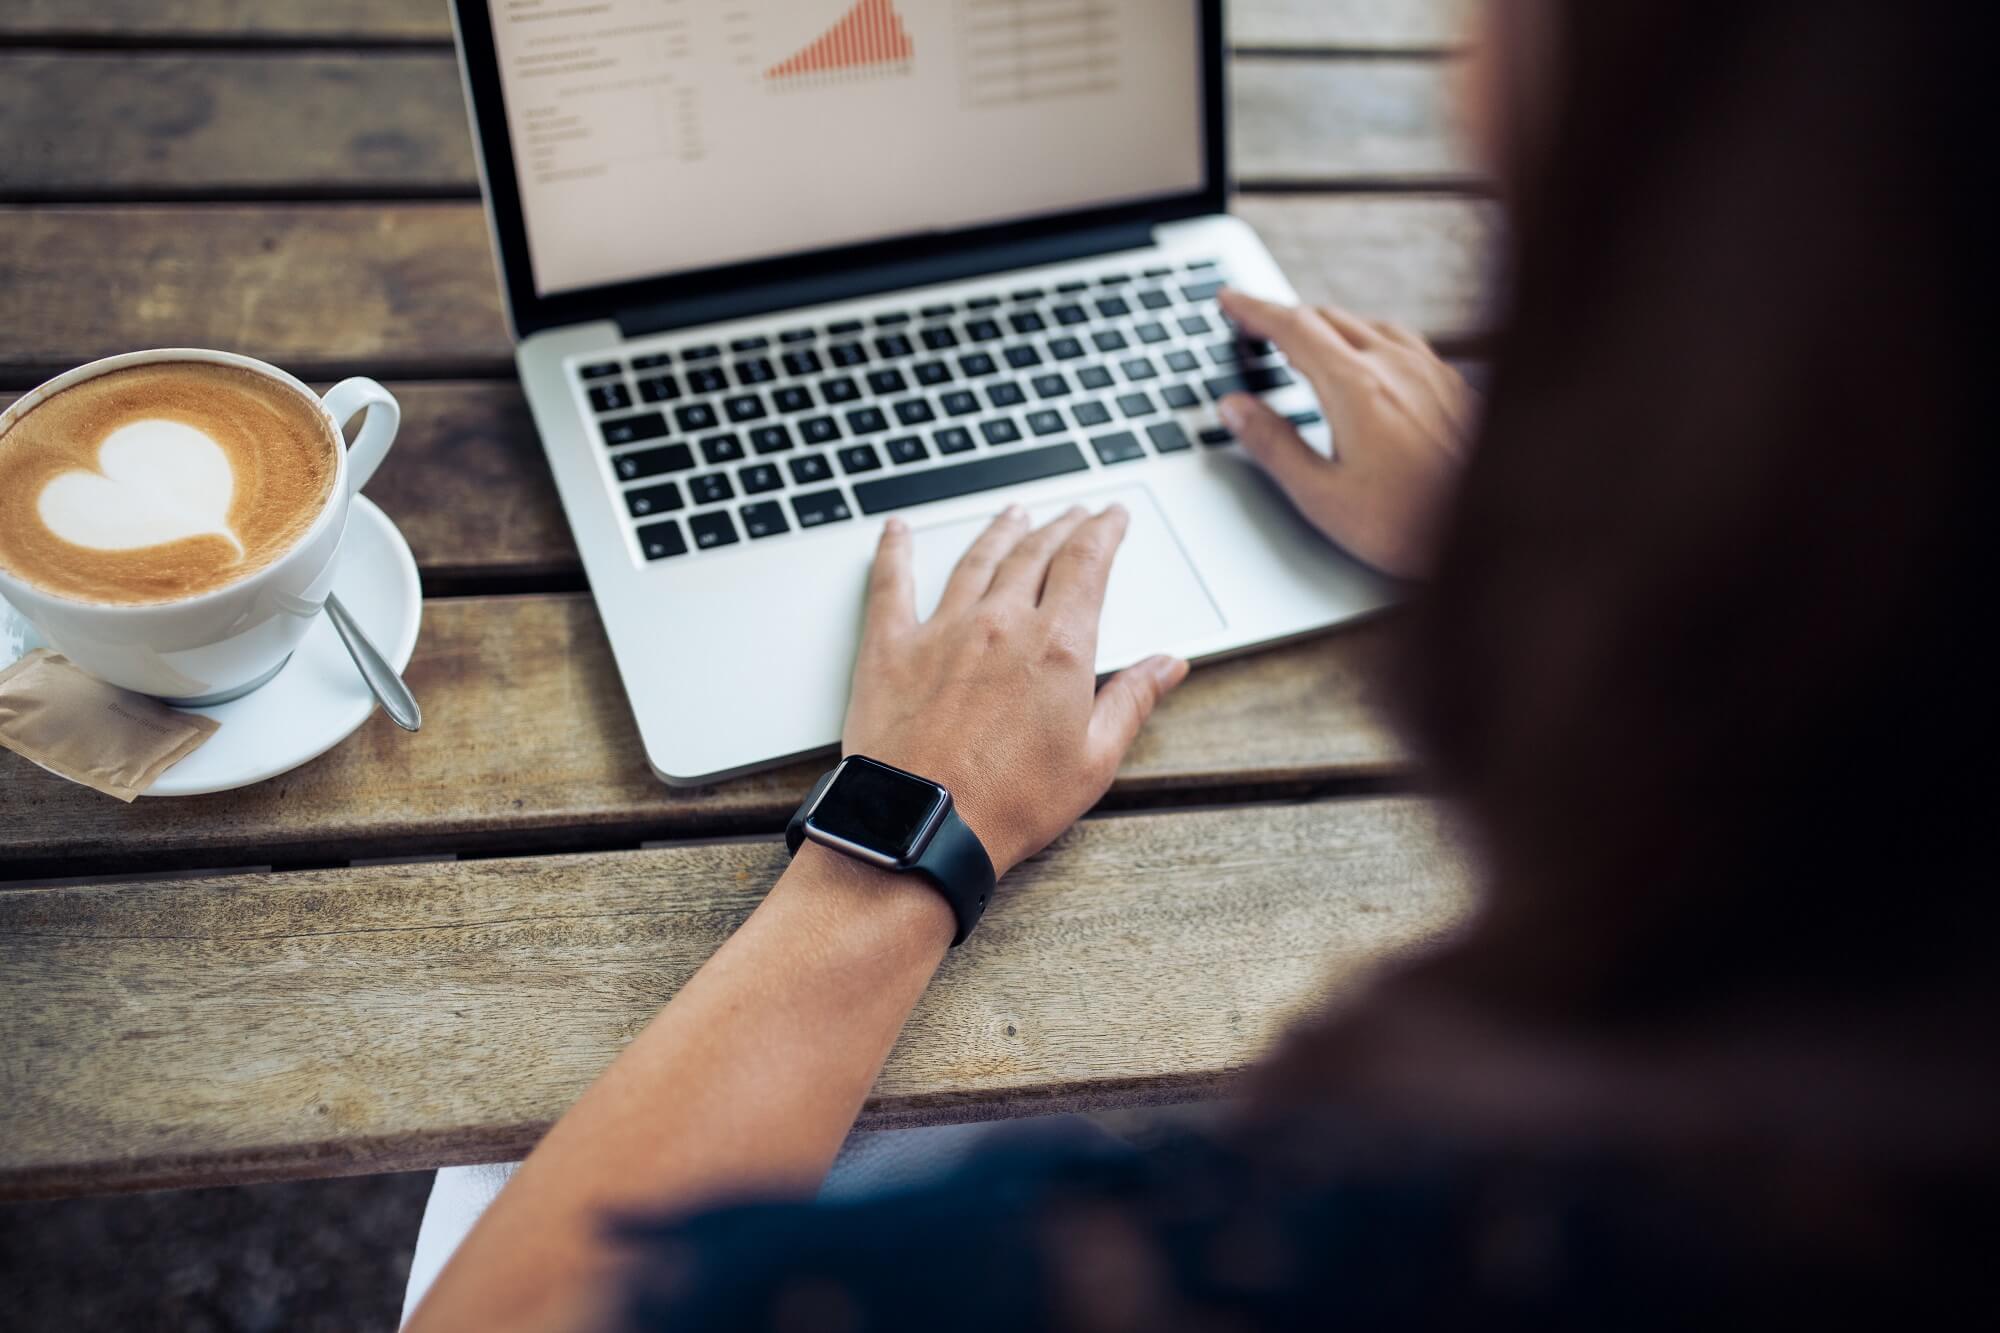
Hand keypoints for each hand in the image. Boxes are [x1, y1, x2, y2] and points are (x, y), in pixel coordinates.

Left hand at [842, 505, 1188, 875]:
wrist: (923, 826)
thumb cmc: (1009, 804)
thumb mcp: (1092, 760)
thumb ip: (1131, 701)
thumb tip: (1168, 664)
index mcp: (1058, 647)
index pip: (1087, 563)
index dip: (1104, 532)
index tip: (1112, 517)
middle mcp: (1002, 624)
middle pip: (1035, 553)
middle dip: (1060, 527)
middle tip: (1073, 514)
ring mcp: (943, 630)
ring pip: (976, 559)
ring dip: (1000, 532)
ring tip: (1013, 514)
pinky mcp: (891, 648)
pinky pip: (892, 583)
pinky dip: (895, 551)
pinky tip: (897, 530)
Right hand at [1217, 288, 1477, 578]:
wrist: (1490, 535)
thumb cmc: (1409, 525)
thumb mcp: (1322, 496)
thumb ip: (1273, 445)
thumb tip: (1234, 408)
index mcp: (1356, 387)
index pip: (1293, 328)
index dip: (1255, 309)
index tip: (1230, 299)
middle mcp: (1396, 367)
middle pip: (1329, 318)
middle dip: (1286, 317)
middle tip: (1255, 326)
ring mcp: (1431, 373)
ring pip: (1368, 325)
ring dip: (1328, 326)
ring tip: (1307, 342)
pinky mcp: (1455, 387)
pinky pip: (1404, 343)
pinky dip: (1369, 340)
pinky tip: (1371, 362)